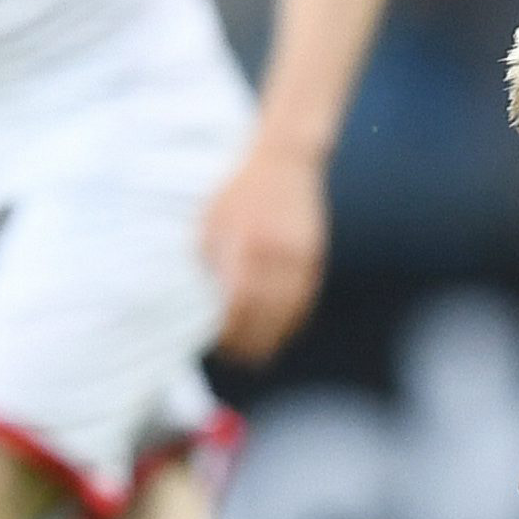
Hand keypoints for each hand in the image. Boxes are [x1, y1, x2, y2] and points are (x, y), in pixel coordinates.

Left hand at [203, 138, 328, 361]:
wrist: (285, 162)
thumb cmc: (238, 190)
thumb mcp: (209, 222)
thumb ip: (208, 264)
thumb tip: (204, 304)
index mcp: (247, 250)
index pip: (239, 311)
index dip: (229, 335)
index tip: (217, 346)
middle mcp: (278, 261)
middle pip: (268, 322)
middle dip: (250, 345)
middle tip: (234, 357)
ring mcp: (301, 263)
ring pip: (288, 317)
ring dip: (271, 338)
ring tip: (254, 350)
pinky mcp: (314, 262)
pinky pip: (302, 303)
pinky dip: (288, 320)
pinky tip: (275, 327)